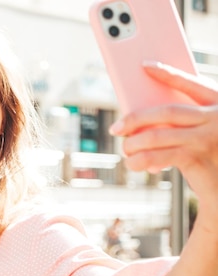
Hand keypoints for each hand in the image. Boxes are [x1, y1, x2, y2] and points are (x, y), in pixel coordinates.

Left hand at [109, 61, 217, 220]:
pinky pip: (159, 156)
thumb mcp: (205, 134)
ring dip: (134, 144)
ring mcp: (208, 138)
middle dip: (135, 119)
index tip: (145, 65)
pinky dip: (141, 160)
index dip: (167, 74)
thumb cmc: (212, 160)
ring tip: (125, 150)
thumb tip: (143, 121)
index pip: (192, 83)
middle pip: (166, 111)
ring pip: (157, 135)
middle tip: (115, 128)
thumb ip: (185, 122)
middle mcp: (217, 118)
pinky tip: (135, 164)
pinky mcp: (197, 159)